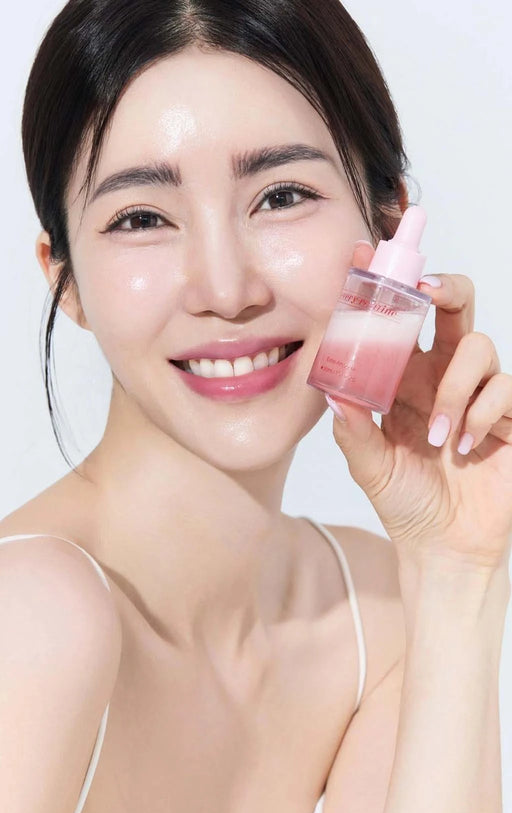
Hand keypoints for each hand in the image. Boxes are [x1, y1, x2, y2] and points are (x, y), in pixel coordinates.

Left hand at [325, 241, 511, 572]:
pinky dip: (482, 411)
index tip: (363, 254)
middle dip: (443, 285)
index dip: (383, 285)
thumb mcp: (369, 465)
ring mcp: (477, 392)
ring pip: (479, 344)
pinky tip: (464, 446)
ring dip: (455, 386)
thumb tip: (329, 386)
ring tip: (439, 435)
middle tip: (426, 291)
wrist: (445, 548)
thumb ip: (351, 427)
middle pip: (454, 304)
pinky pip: (505, 386)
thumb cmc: (406, 503)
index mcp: (403, 379)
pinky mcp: (509, 414)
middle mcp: (441, 375)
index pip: (396, 320)